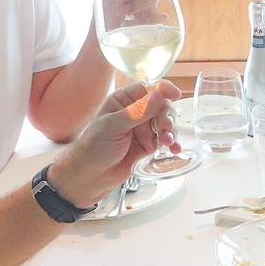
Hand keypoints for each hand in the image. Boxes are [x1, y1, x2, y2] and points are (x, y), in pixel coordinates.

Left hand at [49, 79, 181, 206]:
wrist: (90, 176)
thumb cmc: (94, 147)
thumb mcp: (114, 126)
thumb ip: (138, 111)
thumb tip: (158, 94)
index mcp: (122, 101)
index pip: (146, 89)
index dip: (162, 90)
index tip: (174, 94)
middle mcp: (134, 112)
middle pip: (160, 105)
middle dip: (167, 114)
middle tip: (166, 126)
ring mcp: (142, 129)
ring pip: (165, 122)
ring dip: (170, 130)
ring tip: (167, 141)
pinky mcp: (148, 145)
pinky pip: (165, 140)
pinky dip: (172, 143)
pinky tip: (174, 149)